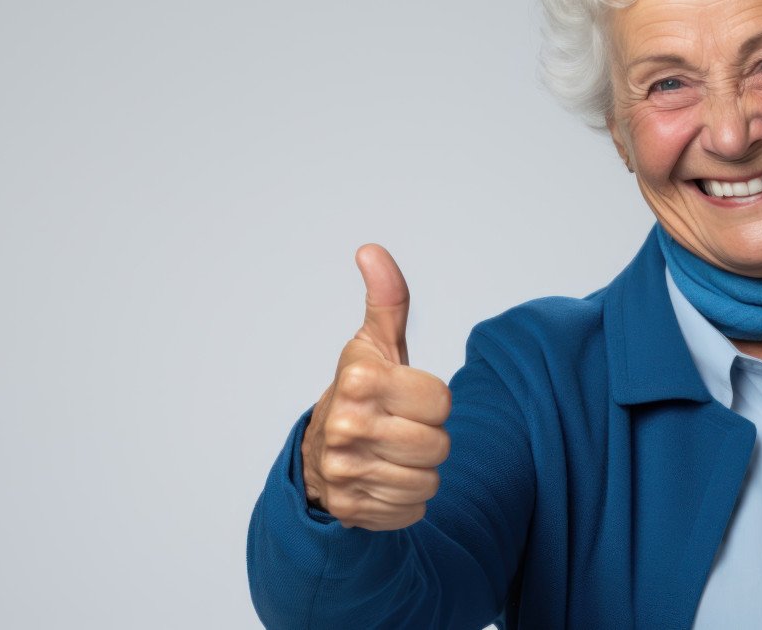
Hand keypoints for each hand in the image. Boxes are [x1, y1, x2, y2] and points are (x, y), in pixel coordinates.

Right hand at [301, 244, 452, 529]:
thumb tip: (371, 250)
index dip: (433, 400)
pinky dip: (406, 499)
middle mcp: (347, 427)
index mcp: (359, 381)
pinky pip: (413, 510)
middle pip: (439, 445)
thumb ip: (387, 299)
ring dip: (420, 470)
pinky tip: (384, 480)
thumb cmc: (362, 391)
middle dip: (430, 437)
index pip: (442, 400)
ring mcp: (345, 472)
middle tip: (402, 428)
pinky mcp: (351, 510)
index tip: (408, 397)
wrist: (319, 454)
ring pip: (429, 481)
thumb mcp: (375, 344)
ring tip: (394, 453)